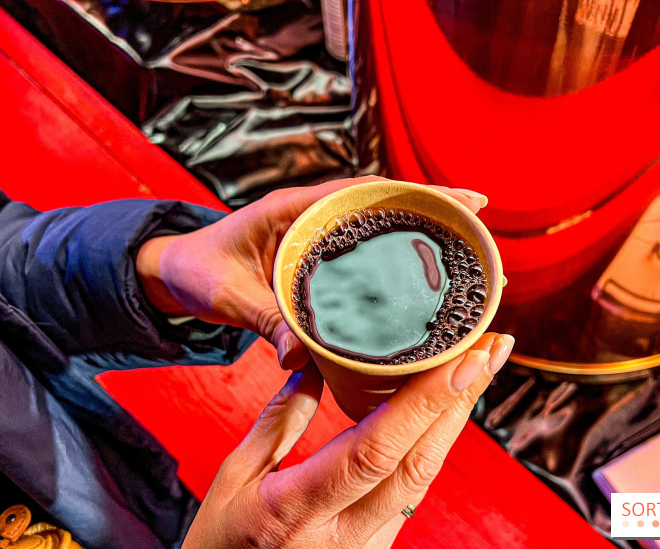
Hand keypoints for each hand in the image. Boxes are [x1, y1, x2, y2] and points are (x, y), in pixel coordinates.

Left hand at [136, 177, 488, 369]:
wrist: (174, 274)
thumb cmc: (197, 271)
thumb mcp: (225, 294)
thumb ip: (262, 318)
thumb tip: (300, 357)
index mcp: (296, 209)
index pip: (368, 192)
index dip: (421, 196)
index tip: (468, 203)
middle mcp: (316, 219)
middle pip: (388, 212)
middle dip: (438, 221)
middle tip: (486, 244)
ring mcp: (320, 241)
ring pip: (382, 237)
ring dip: (423, 246)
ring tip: (471, 267)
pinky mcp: (319, 264)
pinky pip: (365, 263)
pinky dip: (396, 271)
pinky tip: (424, 292)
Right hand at [182, 332, 513, 548]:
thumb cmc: (223, 541)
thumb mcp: (232, 477)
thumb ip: (276, 421)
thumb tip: (314, 368)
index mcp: (298, 508)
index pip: (375, 449)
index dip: (425, 403)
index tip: (464, 359)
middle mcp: (344, 533)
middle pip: (419, 461)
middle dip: (462, 399)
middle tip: (492, 347)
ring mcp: (367, 545)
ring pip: (425, 475)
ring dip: (457, 417)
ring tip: (480, 366)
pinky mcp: (377, 545)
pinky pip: (414, 488)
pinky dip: (435, 441)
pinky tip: (449, 408)